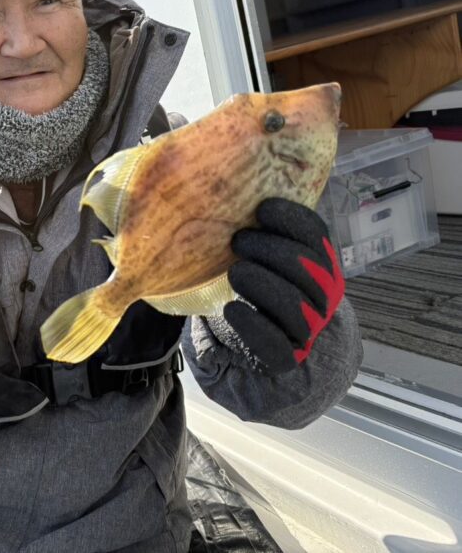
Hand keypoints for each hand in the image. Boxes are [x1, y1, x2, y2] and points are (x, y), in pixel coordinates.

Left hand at [223, 198, 345, 374]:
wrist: (270, 344)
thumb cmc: (262, 287)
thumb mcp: (265, 258)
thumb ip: (261, 233)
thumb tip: (231, 195)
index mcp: (320, 264)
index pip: (317, 236)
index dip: (292, 219)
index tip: (262, 208)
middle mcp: (322, 296)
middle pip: (307, 268)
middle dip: (271, 249)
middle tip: (238, 241)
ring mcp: (308, 329)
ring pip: (295, 305)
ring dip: (262, 283)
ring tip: (235, 272)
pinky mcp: (286, 358)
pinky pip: (275, 344)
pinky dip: (252, 325)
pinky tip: (231, 310)